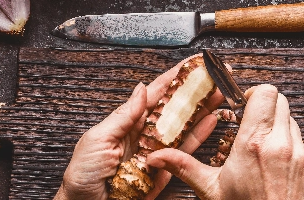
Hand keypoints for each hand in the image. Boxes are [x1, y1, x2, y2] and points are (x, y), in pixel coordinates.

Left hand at [54, 54, 224, 199]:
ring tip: (221, 92)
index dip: (174, 78)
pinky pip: (185, 151)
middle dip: (194, 90)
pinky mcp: (165, 171)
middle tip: (214, 74)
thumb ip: (123, 116)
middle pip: (174, 107)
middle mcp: (144, 134)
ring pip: (184, 126)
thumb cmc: (83, 175)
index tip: (192, 63)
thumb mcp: (98, 140)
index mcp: (127, 122)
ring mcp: (156, 152)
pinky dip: (199, 135)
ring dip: (202, 109)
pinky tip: (212, 120)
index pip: (155, 94)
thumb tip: (141, 89)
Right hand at [146, 84, 303, 199]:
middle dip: (265, 109)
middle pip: (281, 102)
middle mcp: (281, 144)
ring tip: (263, 153)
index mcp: (253, 144)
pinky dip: (291, 150)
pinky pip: (303, 145)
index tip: (244, 105)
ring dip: (278, 129)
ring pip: (292, 123)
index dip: (254, 94)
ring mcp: (302, 155)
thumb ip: (184, 167)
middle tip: (251, 126)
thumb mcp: (211, 190)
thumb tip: (156, 157)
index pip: (265, 94)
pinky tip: (277, 169)